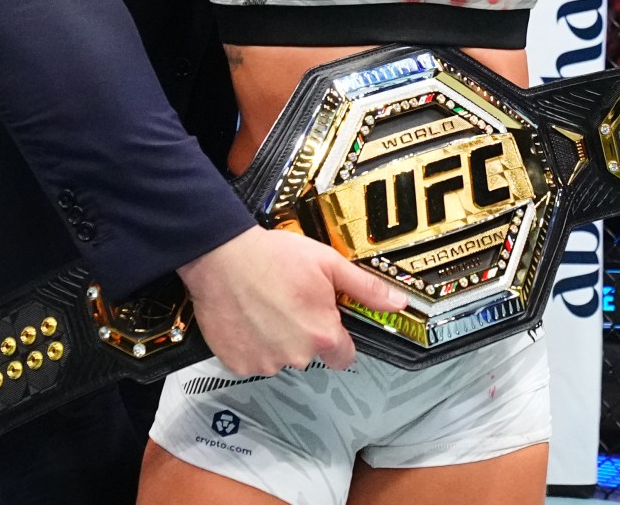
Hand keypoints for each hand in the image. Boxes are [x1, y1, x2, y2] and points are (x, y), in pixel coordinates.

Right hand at [178, 225, 413, 376]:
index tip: (325, 321)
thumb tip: (397, 303)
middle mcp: (296, 356)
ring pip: (279, 357)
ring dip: (276, 340)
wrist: (222, 256)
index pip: (344, 356)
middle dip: (303, 334)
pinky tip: (247, 318)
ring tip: (265, 307)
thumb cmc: (274, 257)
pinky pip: (252, 359)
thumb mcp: (328, 263)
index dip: (337, 338)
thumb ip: (365, 288)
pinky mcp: (237, 363)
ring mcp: (264, 363)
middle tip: (289, 304)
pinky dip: (250, 344)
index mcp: (322, 334)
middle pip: (310, 355)